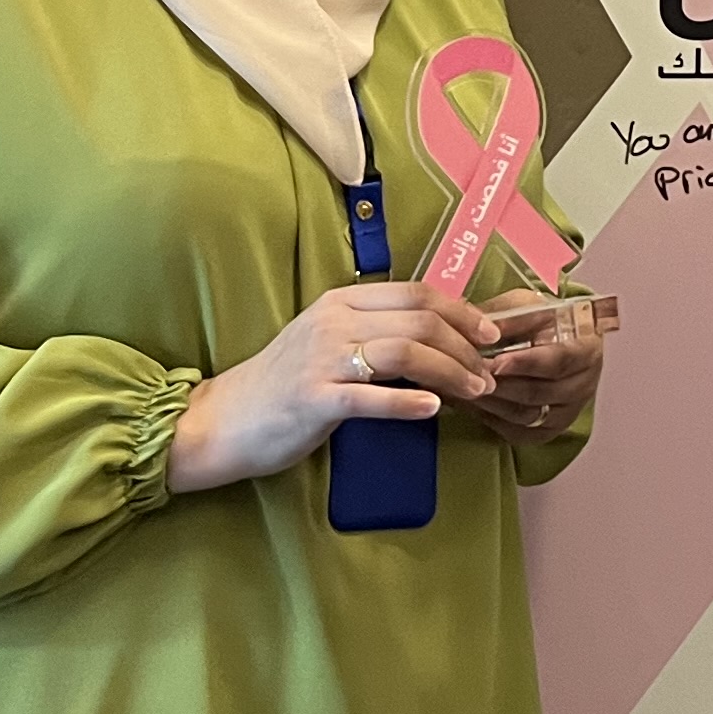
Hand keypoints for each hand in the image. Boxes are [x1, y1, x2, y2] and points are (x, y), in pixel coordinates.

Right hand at [169, 280, 500, 493]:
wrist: (222, 420)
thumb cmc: (283, 384)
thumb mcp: (327, 341)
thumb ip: (373, 331)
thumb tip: (438, 335)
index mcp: (341, 302)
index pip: (416, 293)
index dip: (461, 310)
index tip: (491, 332)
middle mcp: (333, 322)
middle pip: (420, 320)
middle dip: (466, 345)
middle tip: (490, 371)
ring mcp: (322, 359)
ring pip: (405, 353)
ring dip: (451, 372)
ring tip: (476, 390)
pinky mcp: (313, 399)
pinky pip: (370, 397)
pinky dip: (407, 402)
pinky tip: (433, 409)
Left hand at [462, 297, 604, 443]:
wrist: (550, 342)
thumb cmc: (539, 320)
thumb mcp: (526, 305)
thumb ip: (506, 316)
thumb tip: (478, 325)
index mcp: (587, 348)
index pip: (560, 360)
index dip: (527, 363)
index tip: (496, 362)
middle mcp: (583, 384)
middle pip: (540, 393)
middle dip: (501, 385)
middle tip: (469, 375)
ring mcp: (567, 411)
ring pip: (526, 415)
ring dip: (491, 402)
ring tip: (464, 387)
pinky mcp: (548, 430)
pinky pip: (518, 432)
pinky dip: (491, 419)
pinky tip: (471, 402)